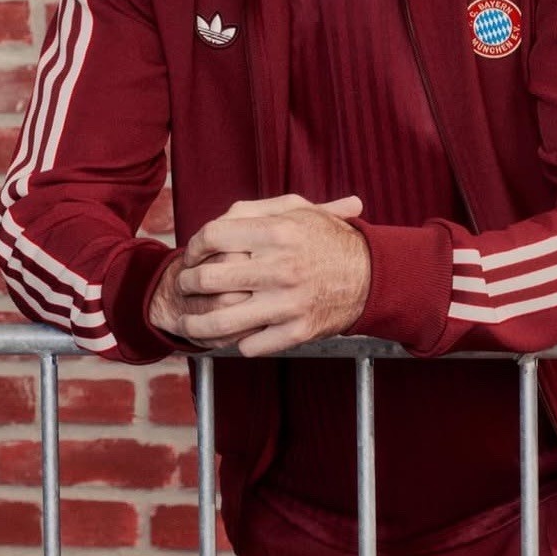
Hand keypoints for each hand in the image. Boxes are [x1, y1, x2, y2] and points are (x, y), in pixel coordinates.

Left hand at [167, 194, 369, 355]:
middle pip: (208, 279)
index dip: (194, 246)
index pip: (212, 236)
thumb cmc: (327, 240)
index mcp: (278, 233)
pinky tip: (233, 333)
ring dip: (195, 324)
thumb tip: (215, 221)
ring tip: (188, 321)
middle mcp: (281, 268)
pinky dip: (237, 341)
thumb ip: (254, 210)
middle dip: (187, 283)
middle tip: (185, 285)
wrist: (371, 276)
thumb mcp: (297, 211)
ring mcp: (288, 304)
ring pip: (220, 322)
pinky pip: (249, 345)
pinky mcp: (297, 332)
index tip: (192, 255)